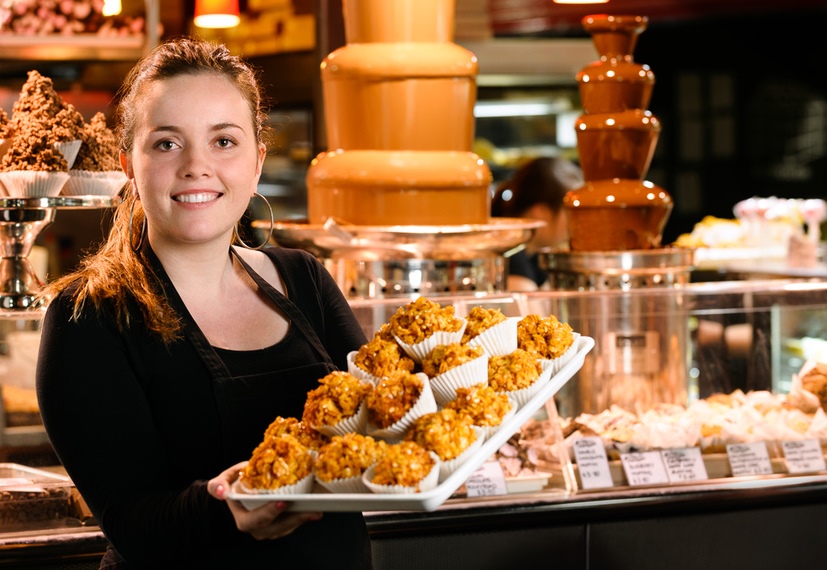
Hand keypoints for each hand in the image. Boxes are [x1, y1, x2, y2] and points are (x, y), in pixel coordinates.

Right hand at [207, 462, 322, 539]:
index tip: (282, 502)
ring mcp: (269, 529)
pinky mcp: (279, 526)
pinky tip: (314, 510)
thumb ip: (217, 486)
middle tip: (310, 510)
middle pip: (276, 528)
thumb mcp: (221, 482)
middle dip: (294, 520)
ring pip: (287, 529)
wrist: (237, 495)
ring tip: (316, 511)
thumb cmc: (231, 487)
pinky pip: (291, 525)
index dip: (269, 513)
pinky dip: (302, 518)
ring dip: (302, 520)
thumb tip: (220, 492)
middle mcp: (257, 528)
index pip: (256, 520)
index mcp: (243, 520)